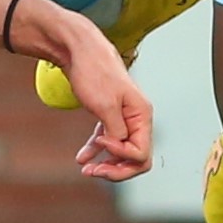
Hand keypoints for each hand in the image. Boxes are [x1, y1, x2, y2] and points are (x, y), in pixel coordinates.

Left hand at [50, 18, 155, 180]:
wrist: (80, 51)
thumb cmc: (94, 74)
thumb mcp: (105, 106)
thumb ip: (117, 131)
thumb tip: (120, 149)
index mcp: (142, 114)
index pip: (141, 153)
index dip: (121, 156)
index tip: (100, 141)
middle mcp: (138, 118)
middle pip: (136, 158)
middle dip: (116, 169)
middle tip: (93, 171)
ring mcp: (125, 117)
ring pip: (122, 152)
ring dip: (106, 164)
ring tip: (86, 170)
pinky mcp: (110, 115)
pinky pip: (109, 140)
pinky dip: (98, 150)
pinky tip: (82, 158)